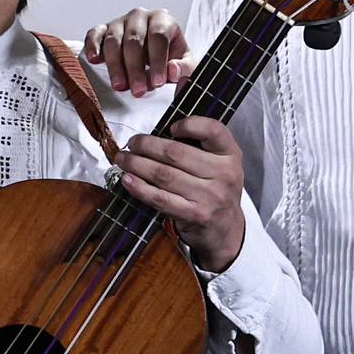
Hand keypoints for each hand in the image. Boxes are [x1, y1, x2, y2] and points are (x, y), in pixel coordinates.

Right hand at [83, 7, 192, 96]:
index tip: (157, 82)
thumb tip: (172, 69)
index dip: (157, 60)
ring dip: (115, 65)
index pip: (159, 37)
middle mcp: (140, 16)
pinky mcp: (103, 29)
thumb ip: (185, 68)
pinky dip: (93, 46)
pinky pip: (94, 34)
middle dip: (135, 68)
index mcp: (163, 20)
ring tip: (120, 85)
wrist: (155, 52)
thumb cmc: (170, 57)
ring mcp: (119, 22)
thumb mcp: (185, 64)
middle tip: (138, 90)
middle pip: (134, 40)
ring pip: (113, 41)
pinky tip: (94, 60)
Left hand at [116, 116, 244, 273]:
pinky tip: (127, 179)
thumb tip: (156, 134)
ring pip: (163, 174)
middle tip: (132, 144)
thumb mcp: (219, 163)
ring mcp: (209, 196)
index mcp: (230, 154)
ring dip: (136, 164)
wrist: (225, 229)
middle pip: (176, 153)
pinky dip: (139, 187)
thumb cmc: (215, 189)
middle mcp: (223, 174)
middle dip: (146, 145)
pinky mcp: (193, 214)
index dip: (189, 124)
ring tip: (123, 159)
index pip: (213, 130)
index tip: (170, 128)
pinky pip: (159, 197)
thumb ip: (198, 146)